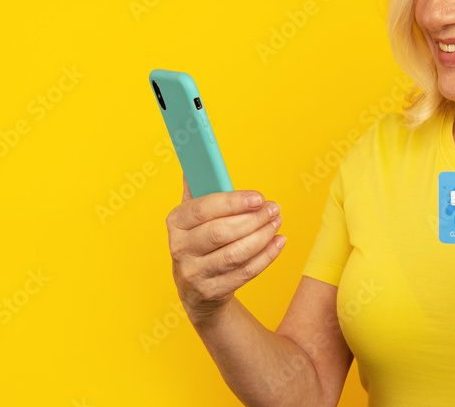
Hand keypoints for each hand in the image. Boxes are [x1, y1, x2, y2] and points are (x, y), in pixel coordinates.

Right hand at [166, 174, 285, 323]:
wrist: (195, 289)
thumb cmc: (199, 241)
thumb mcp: (192, 216)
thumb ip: (197, 190)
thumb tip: (196, 162)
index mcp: (176, 223)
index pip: (203, 209)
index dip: (233, 202)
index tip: (258, 197)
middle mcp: (180, 249)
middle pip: (220, 232)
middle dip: (252, 219)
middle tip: (273, 208)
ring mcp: (195, 273)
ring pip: (235, 254)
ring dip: (262, 237)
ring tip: (277, 222)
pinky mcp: (212, 291)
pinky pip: (245, 273)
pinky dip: (266, 257)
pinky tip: (278, 241)